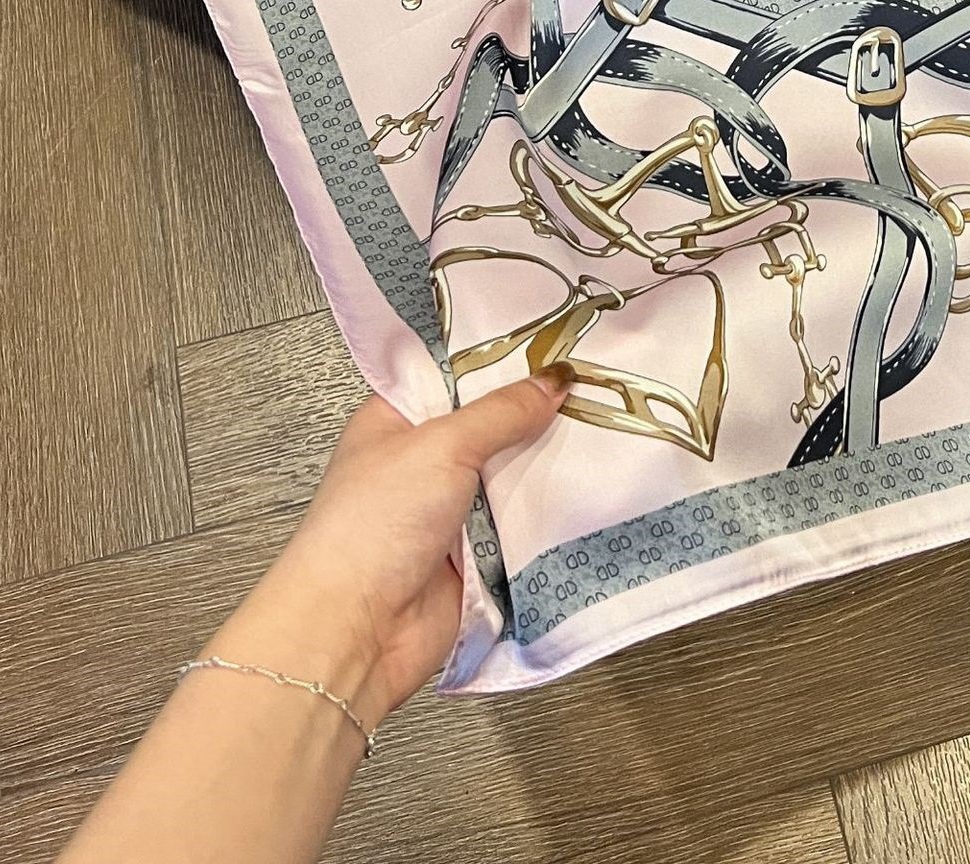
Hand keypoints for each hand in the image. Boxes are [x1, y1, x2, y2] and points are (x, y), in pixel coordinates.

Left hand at [204, 367, 571, 730]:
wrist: (358, 632)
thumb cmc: (374, 526)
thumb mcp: (441, 446)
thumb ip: (503, 411)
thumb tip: (556, 379)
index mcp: (397, 420)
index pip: (458, 373)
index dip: (505, 357)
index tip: (561, 338)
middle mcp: (424, 461)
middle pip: (494, 423)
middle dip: (539, 410)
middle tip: (599, 381)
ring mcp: (451, 509)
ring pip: (514, 472)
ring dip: (549, 461)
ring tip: (610, 426)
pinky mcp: (478, 554)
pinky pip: (524, 521)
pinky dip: (551, 510)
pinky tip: (596, 483)